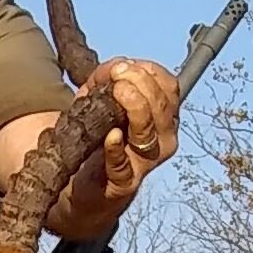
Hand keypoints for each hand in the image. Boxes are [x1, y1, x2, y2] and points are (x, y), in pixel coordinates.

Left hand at [72, 56, 178, 217]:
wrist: (82, 188)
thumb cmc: (95, 142)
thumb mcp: (97, 104)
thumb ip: (104, 81)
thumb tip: (113, 65)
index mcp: (162, 118)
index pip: (170, 88)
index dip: (150, 72)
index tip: (123, 64)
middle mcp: (162, 141)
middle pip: (162, 107)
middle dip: (141, 84)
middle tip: (117, 74)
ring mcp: (144, 164)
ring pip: (149, 132)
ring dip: (134, 107)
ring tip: (117, 92)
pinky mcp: (123, 183)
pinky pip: (123, 164)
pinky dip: (116, 148)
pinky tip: (111, 135)